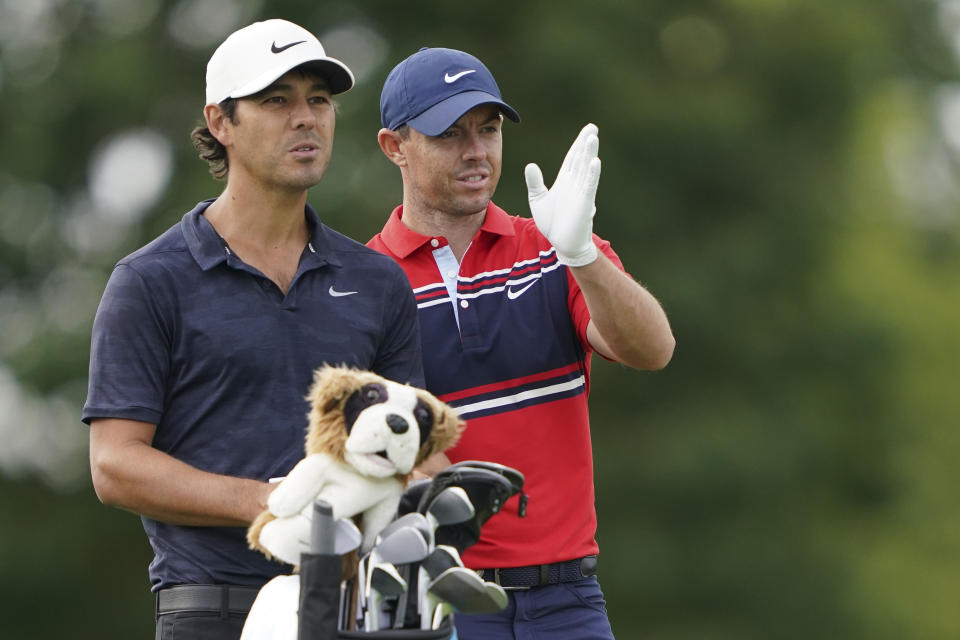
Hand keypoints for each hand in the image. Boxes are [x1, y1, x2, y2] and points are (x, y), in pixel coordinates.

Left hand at [524, 123, 601, 266]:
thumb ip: (535, 183)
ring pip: (586, 169)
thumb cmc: (553, 223)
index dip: (578, 144)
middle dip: (586, 144)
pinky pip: (589, 186)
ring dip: (589, 154)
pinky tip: (595, 161)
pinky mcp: (585, 204)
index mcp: (565, 181)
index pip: (572, 158)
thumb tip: (530, 165)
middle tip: (593, 127)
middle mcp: (574, 184)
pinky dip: (592, 174)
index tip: (587, 130)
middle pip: (581, 159)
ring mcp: (581, 193)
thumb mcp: (538, 200)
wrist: (562, 244)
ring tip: (593, 138)